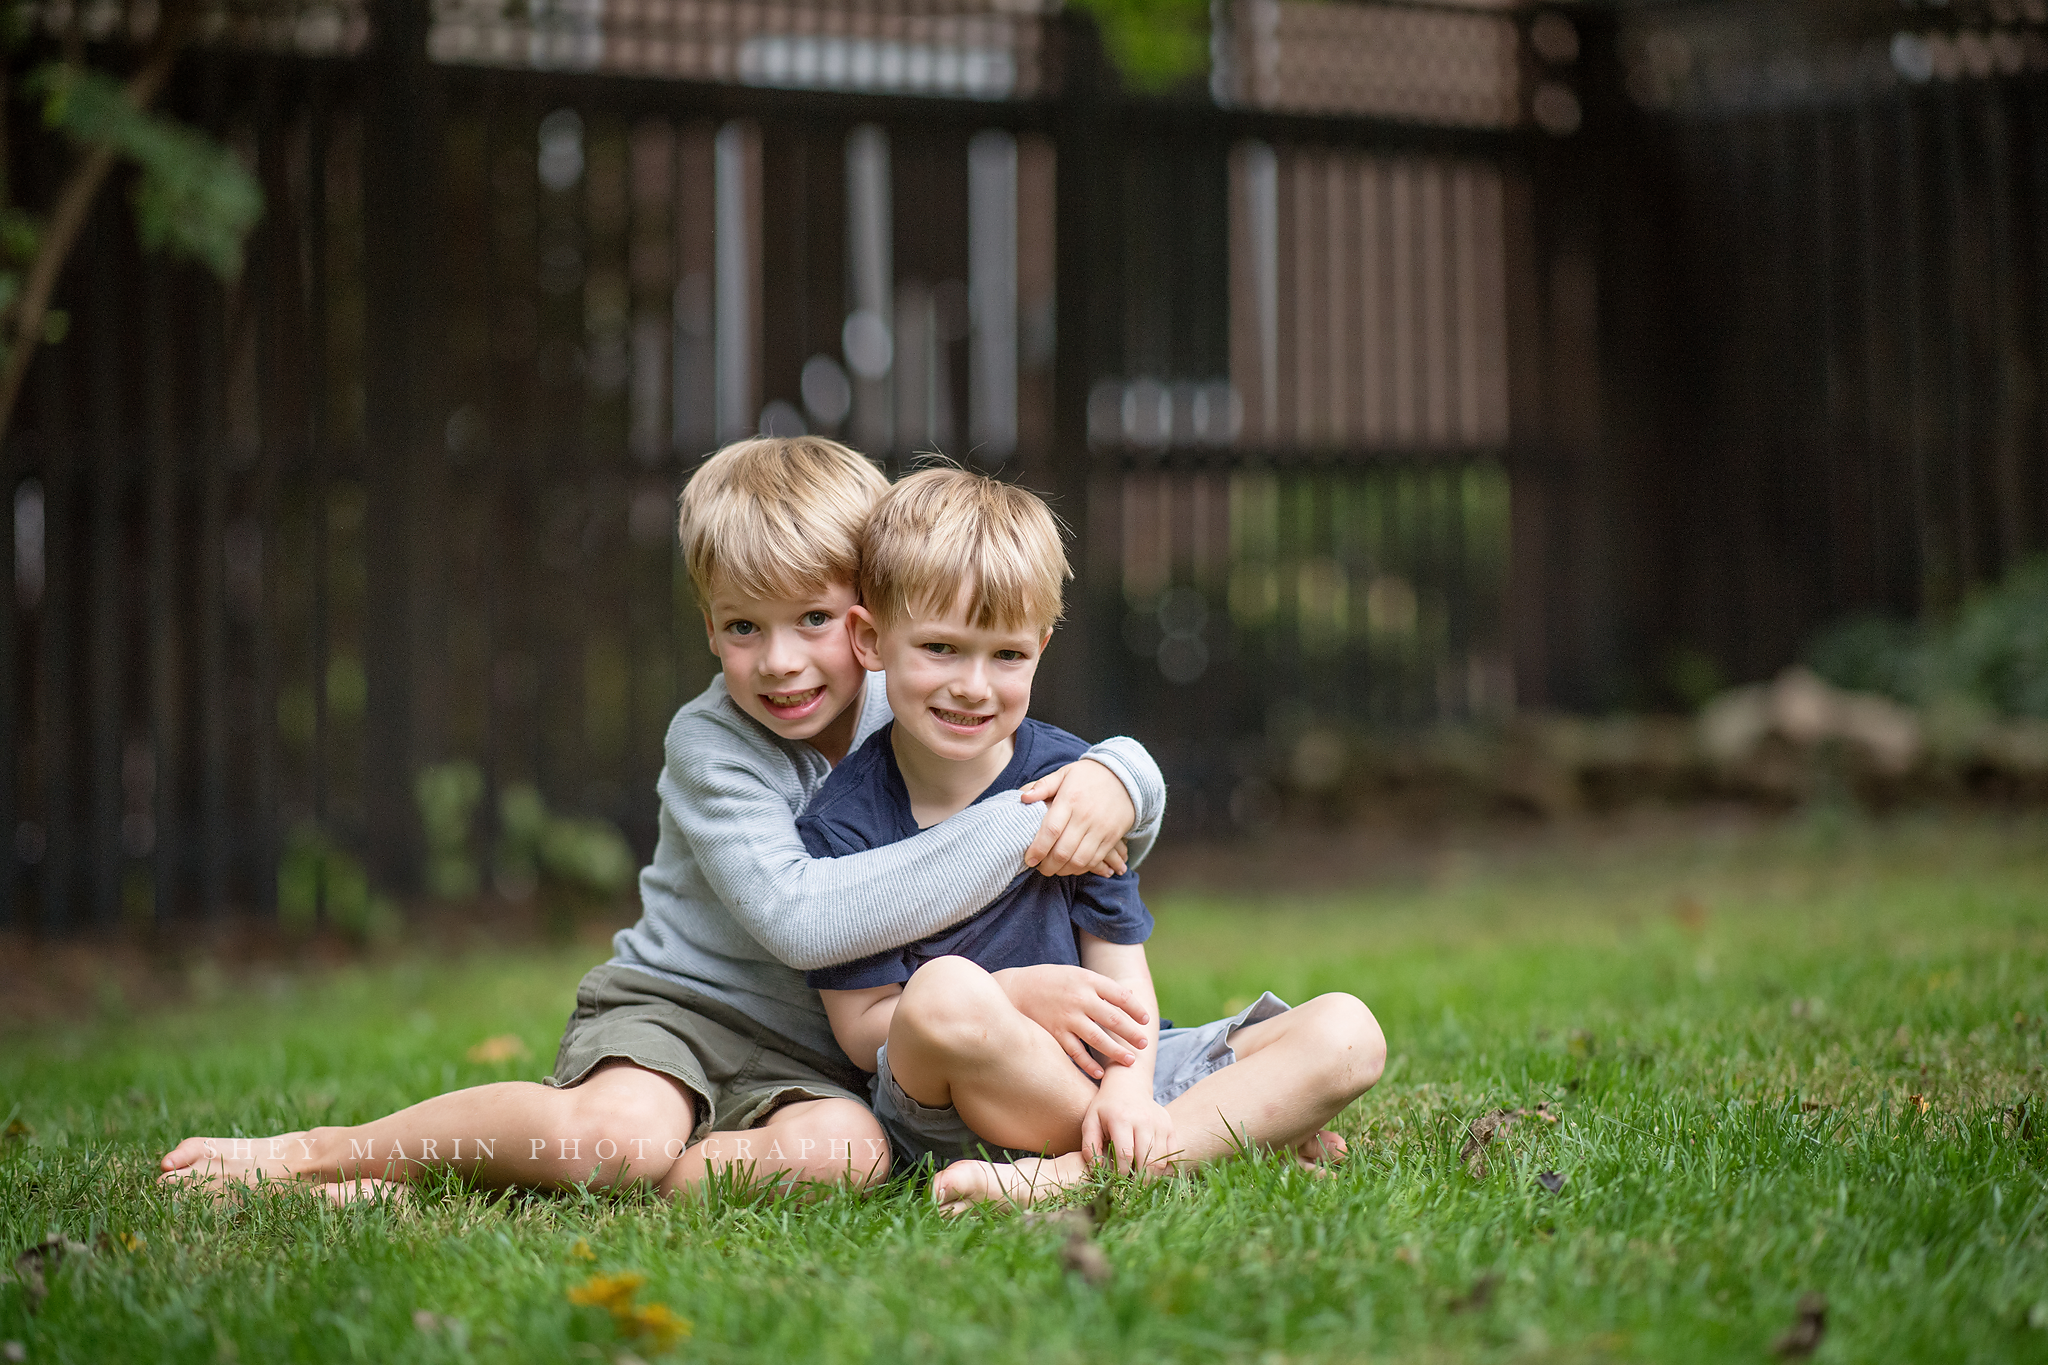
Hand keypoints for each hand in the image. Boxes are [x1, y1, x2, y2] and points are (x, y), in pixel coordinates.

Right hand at [992, 964, 1149, 1078]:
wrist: (1016, 988)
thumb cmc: (1051, 982)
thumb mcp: (1077, 975)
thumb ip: (1101, 987)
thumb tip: (1131, 1000)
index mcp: (1087, 980)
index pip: (1120, 996)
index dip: (1136, 1009)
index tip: (1145, 1020)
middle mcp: (1079, 998)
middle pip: (1113, 1019)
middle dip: (1132, 1033)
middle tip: (1144, 1044)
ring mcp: (1067, 1017)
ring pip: (1098, 1039)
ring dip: (1116, 1052)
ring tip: (1130, 1061)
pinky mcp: (1054, 1033)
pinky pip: (1076, 1052)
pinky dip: (1089, 1064)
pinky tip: (1100, 1072)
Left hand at [1019, 759, 1135, 876]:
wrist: (1126, 776)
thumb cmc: (1089, 776)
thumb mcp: (1064, 773)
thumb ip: (1043, 786)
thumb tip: (1023, 798)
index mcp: (1070, 799)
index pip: (1051, 830)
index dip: (1037, 849)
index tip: (1029, 859)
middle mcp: (1085, 816)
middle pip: (1063, 851)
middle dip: (1048, 865)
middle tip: (1040, 868)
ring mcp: (1101, 828)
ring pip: (1079, 860)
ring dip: (1064, 870)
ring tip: (1055, 869)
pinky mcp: (1112, 837)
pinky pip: (1095, 860)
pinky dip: (1082, 868)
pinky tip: (1072, 867)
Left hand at [1081, 1091, 1174, 1176]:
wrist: (1128, 1086)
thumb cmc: (1106, 1107)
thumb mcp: (1090, 1121)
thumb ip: (1090, 1145)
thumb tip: (1097, 1169)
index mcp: (1121, 1119)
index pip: (1125, 1155)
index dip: (1122, 1173)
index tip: (1117, 1181)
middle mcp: (1144, 1120)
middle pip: (1147, 1160)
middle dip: (1139, 1180)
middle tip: (1131, 1188)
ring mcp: (1159, 1123)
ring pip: (1161, 1160)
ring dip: (1152, 1175)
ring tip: (1140, 1180)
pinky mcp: (1170, 1126)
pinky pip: (1172, 1153)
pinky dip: (1164, 1166)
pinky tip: (1152, 1169)